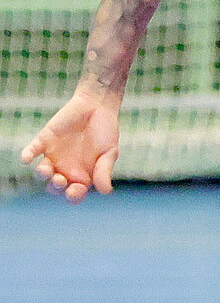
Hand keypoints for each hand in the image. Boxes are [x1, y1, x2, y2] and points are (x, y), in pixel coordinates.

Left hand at [20, 87, 120, 202]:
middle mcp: (65, 169)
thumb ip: (104, 171)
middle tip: (60, 179)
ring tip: (47, 170)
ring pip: (42, 171)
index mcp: (82, 175)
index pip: (74, 193)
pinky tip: (27, 158)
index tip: (75, 190)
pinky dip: (27, 155)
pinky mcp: (44, 141)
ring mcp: (53, 156)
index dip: (73, 196)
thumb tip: (106, 191)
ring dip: (42, 174)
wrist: (97, 106)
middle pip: (55, 186)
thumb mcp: (109, 152)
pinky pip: (31, 151)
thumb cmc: (106, 132)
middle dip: (55, 187)